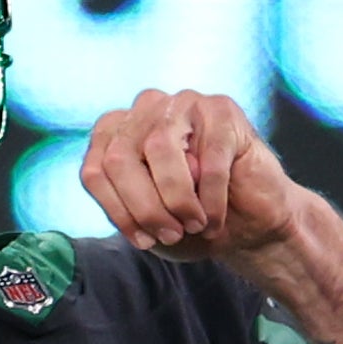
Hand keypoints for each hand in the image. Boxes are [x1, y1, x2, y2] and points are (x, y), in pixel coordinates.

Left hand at [80, 89, 301, 265]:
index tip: (144, 240)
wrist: (248, 225)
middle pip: (119, 159)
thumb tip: (135, 198)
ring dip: (177, 199)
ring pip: (158, 148)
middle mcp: (143, 110)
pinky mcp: (221, 110)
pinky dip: (210, 197)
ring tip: (195, 225)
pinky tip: (215, 217)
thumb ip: (127, 207)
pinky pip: (207, 156)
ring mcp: (182, 103)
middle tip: (172, 235)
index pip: (95, 172)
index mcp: (115, 134)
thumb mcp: (147, 223)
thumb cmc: (191, 221)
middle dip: (145, 208)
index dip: (117, 212)